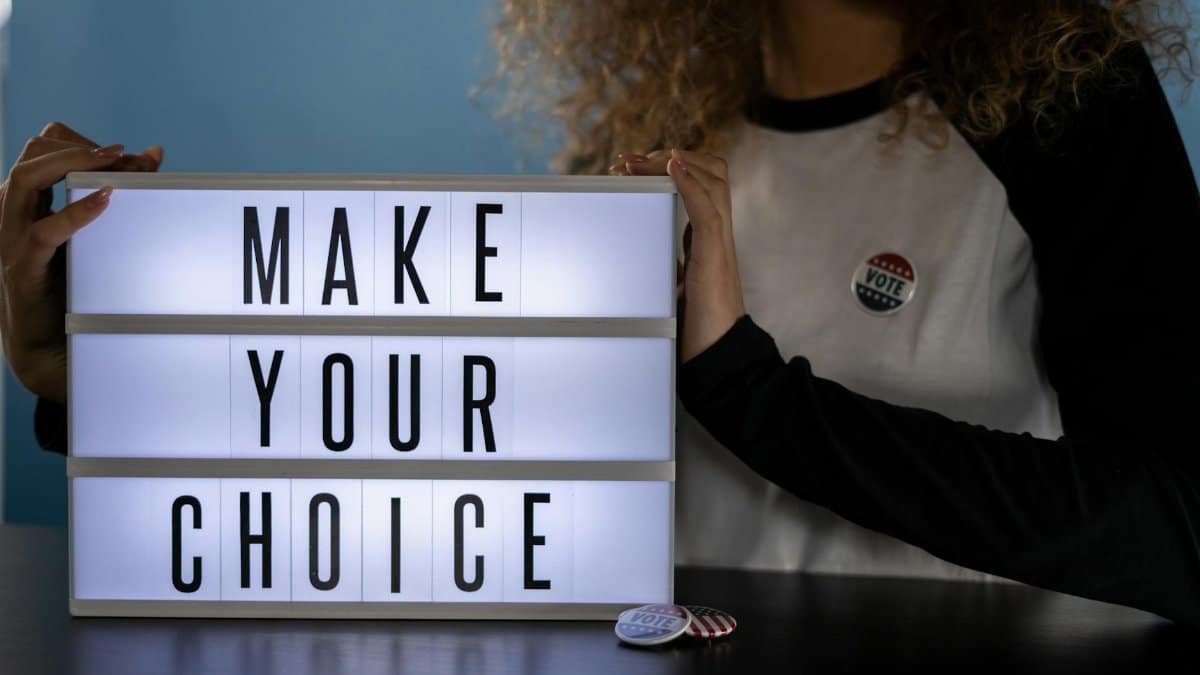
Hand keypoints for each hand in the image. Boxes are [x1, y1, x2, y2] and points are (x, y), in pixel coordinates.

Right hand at [0, 122, 163, 401]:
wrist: (50, 341)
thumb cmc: (73, 281)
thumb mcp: (95, 230)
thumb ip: (120, 191)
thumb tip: (153, 154)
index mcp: (28, 199)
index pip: (44, 148)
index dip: (81, 144)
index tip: (123, 152)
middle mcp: (13, 211)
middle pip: (33, 155)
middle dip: (79, 149)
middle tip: (121, 155)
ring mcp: (11, 236)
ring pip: (26, 180)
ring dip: (71, 165)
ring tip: (112, 164)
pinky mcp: (23, 265)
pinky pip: (43, 230)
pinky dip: (75, 212)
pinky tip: (105, 201)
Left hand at [610, 149, 745, 361]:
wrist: (718, 358)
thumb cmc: (697, 330)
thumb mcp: (672, 289)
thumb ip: (663, 268)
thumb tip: (635, 259)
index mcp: (708, 240)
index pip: (701, 184)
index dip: (671, 167)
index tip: (632, 167)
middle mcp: (718, 235)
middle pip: (712, 171)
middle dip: (671, 157)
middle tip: (630, 162)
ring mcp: (720, 244)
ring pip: (715, 180)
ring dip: (675, 162)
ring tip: (639, 161)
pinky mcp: (715, 259)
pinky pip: (708, 210)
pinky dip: (690, 183)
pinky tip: (673, 168)